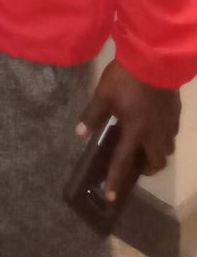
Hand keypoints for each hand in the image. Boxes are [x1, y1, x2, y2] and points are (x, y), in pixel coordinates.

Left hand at [79, 60, 180, 198]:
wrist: (153, 59)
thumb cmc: (125, 78)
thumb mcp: (103, 95)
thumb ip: (92, 115)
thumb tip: (81, 134)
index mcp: (134, 131)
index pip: (122, 162)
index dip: (115, 180)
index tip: (111, 197)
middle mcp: (154, 134)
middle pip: (155, 163)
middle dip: (145, 169)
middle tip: (134, 164)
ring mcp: (167, 124)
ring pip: (166, 150)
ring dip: (156, 153)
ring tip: (144, 145)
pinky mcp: (175, 114)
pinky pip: (171, 134)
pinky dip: (163, 137)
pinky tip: (154, 127)